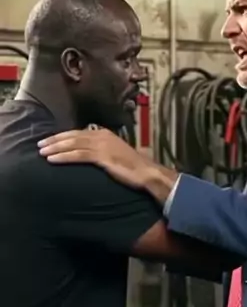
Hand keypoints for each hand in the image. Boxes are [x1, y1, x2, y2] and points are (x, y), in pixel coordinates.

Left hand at [38, 128, 177, 198]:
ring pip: (73, 144)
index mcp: (104, 134)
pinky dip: (64, 157)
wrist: (147, 173)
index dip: (62, 137)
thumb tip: (91, 157)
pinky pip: (78, 155)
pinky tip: (52, 160)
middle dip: (54, 140)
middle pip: (72, 136)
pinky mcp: (102, 157)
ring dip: (55, 148)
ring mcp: (102, 145)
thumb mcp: (115, 155)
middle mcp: (101, 136)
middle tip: (40, 144)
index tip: (49, 141)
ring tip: (42, 152)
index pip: (78, 133)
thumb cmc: (133, 168)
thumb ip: (102, 152)